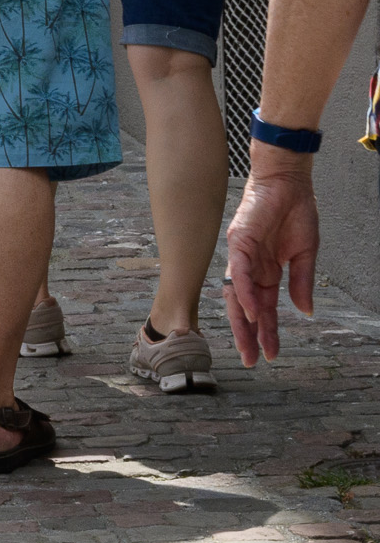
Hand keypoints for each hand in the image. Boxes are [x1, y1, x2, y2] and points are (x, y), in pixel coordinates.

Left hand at [227, 159, 321, 363]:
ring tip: (249, 343)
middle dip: (248, 335)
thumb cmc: (296, 213)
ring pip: (236, 294)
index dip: (268, 332)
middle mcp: (250, 268)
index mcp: (267, 272)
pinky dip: (242, 291)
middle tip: (251, 360)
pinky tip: (248, 309)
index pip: (264, 309)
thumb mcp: (305, 254)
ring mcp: (242, 256)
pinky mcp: (239, 241)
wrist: (289, 182)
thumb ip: (301, 283)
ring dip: (242, 319)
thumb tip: (304, 312)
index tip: (272, 355)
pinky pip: (239, 271)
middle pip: (245, 308)